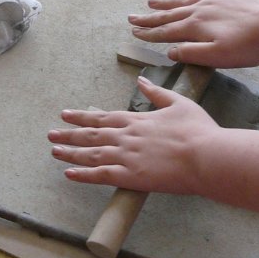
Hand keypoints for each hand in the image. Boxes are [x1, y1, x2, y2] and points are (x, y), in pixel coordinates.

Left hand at [47, 77, 219, 193]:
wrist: (206, 156)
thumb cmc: (198, 131)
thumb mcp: (178, 103)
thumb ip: (157, 93)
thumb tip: (141, 80)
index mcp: (137, 120)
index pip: (103, 117)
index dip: (82, 117)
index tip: (66, 115)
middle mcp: (126, 137)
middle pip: (91, 135)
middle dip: (69, 134)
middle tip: (51, 134)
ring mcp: (126, 157)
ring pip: (91, 154)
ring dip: (71, 152)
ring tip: (54, 151)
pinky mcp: (131, 177)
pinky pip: (100, 175)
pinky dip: (83, 174)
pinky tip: (69, 173)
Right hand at [129, 0, 258, 67]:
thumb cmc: (246, 48)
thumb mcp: (215, 58)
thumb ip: (190, 54)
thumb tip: (170, 51)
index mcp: (195, 28)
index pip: (166, 32)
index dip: (149, 34)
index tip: (135, 34)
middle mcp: (199, 10)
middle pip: (169, 15)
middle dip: (149, 18)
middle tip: (131, 18)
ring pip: (182, 0)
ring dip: (165, 2)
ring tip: (150, 2)